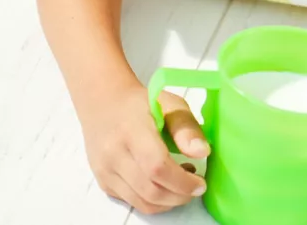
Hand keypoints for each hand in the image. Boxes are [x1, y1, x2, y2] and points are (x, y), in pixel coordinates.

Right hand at [78, 84, 209, 213]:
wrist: (103, 103)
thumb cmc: (142, 103)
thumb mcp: (171, 105)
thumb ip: (187, 128)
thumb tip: (202, 152)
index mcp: (132, 131)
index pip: (157, 167)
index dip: (182, 182)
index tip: (201, 183)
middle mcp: (113, 154)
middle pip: (151, 190)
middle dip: (180, 196)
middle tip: (196, 187)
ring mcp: (105, 171)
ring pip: (142, 202)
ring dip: (169, 201)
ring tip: (182, 185)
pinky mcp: (104, 181)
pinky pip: (133, 202)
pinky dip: (154, 201)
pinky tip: (165, 184)